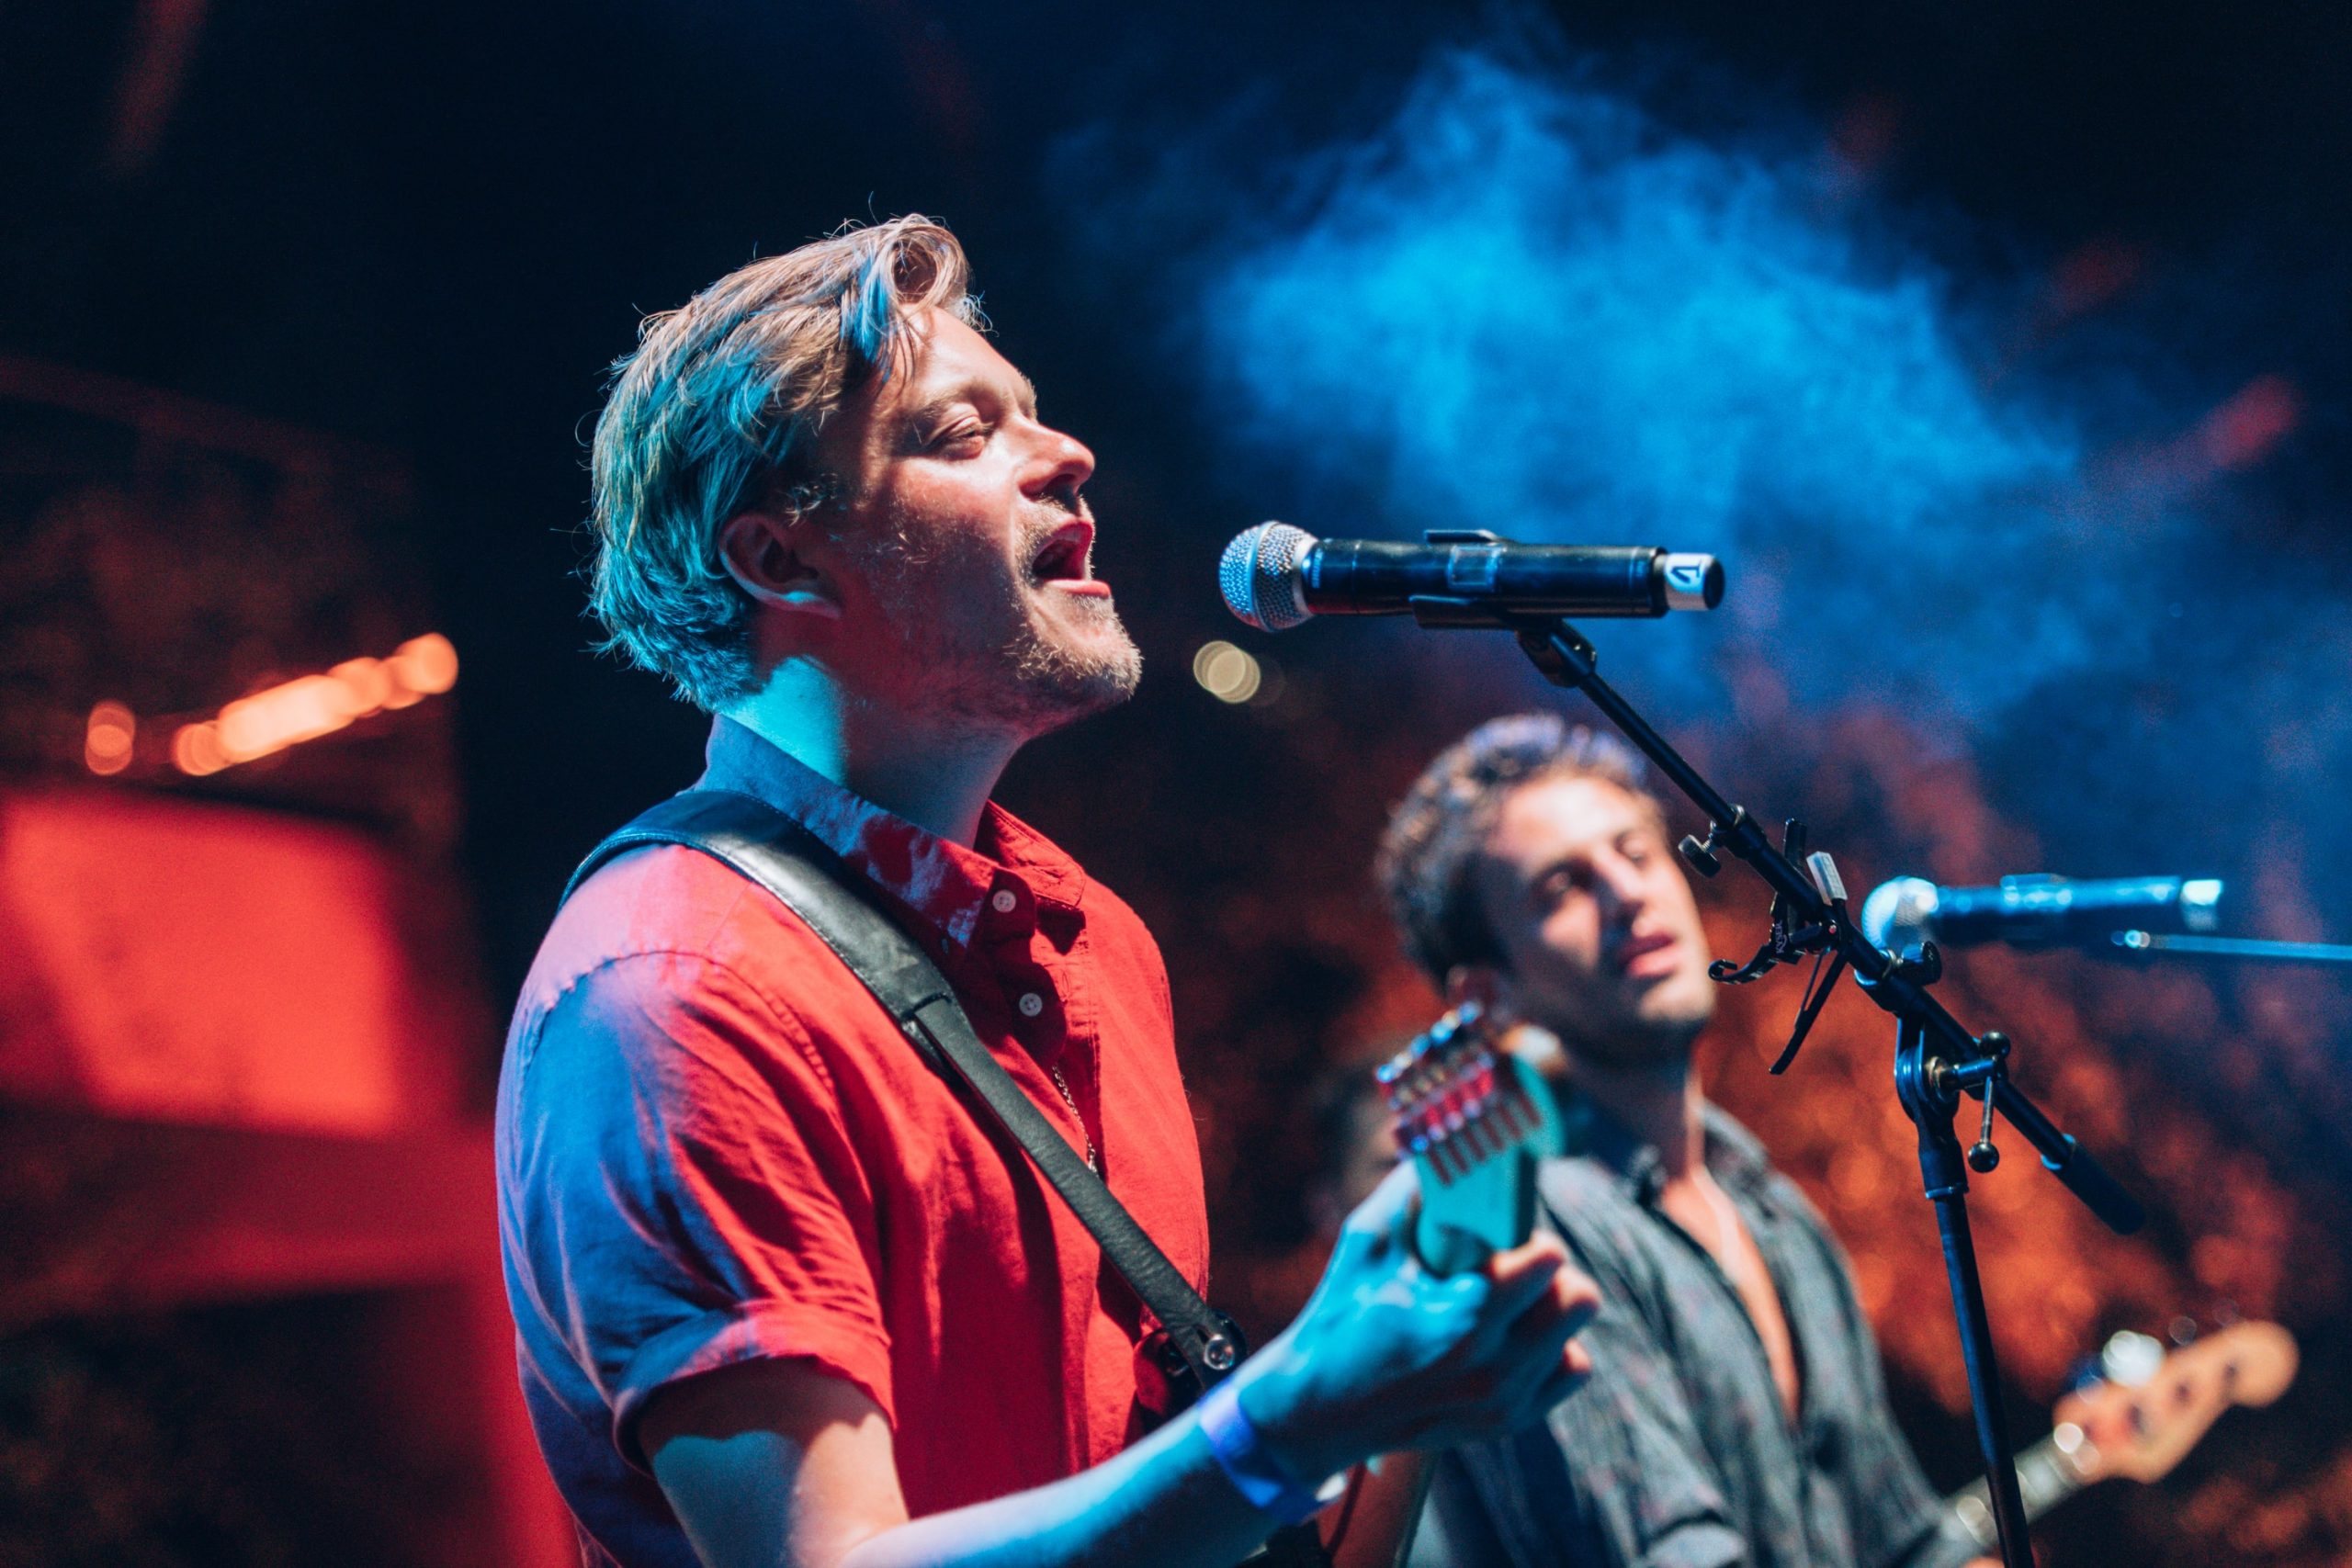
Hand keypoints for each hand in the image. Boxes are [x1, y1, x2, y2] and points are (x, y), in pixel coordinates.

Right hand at [1231, 1163, 1598, 1481]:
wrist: (1320, 1409)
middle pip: (1579, 1298)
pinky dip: (1551, 1349)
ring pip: (1576, 1334)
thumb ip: (1412, 1187)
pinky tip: (1511, 1337)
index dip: (1529, 1237)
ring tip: (1505, 1303)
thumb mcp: (1367, 1242)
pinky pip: (1571, 1371)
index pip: (1550, 1259)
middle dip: (1549, 1272)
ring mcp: (1504, 1402)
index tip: (1500, 1237)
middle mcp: (1493, 1368)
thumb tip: (1448, 1136)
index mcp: (1463, 1320)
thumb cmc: (1341, 1315)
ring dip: (1549, 1310)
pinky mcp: (1508, 1423)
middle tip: (1509, 1267)